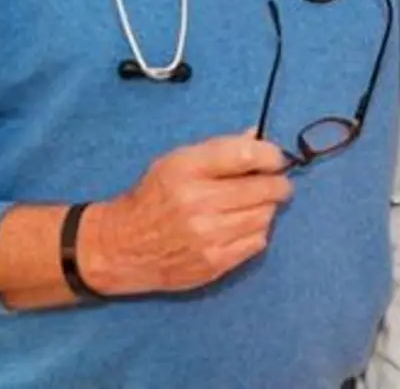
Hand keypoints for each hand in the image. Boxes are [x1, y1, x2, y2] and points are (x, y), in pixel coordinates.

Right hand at [79, 131, 291, 295]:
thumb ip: (220, 148)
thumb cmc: (154, 197)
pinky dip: (256, 231)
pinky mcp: (214, 262)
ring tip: (251, 205)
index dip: (272, 156)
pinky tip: (239, 227)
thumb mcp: (177, 161)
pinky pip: (257, 242)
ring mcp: (207, 236)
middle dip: (277, 183)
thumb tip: (259, 136)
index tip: (276, 159)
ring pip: (265, 215)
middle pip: (264, 188)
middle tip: (275, 184)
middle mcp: (197, 202)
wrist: (122, 247)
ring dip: (266, 208)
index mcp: (186, 169)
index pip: (247, 155)